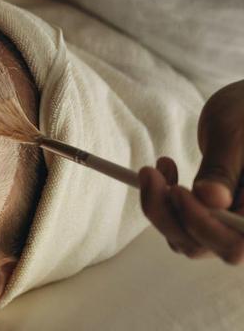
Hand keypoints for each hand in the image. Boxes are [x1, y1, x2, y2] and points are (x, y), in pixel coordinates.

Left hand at [139, 80, 243, 263]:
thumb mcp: (236, 136)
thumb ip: (224, 171)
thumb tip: (211, 200)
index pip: (237, 244)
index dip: (204, 226)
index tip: (177, 191)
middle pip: (207, 246)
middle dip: (169, 214)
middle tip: (147, 172)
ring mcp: (230, 225)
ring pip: (187, 240)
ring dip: (160, 208)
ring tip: (154, 168)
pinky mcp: (211, 217)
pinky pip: (180, 225)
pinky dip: (163, 203)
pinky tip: (163, 170)